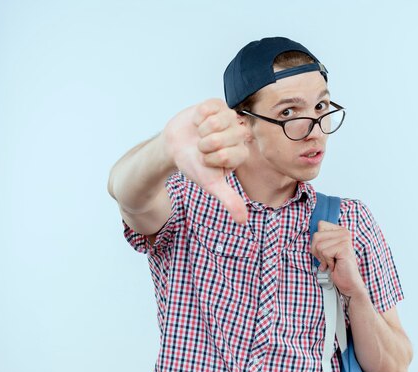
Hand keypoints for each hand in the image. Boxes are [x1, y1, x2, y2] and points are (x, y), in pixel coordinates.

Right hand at [163, 98, 248, 223]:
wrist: (175, 147)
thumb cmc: (194, 166)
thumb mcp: (211, 184)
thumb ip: (229, 200)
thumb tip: (242, 221)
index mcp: (241, 152)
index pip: (229, 154)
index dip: (211, 158)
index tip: (207, 160)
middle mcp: (239, 133)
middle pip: (223, 137)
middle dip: (205, 145)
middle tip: (202, 147)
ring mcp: (229, 116)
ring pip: (216, 122)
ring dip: (201, 130)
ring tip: (200, 134)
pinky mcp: (217, 104)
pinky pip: (208, 108)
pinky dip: (198, 117)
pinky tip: (198, 123)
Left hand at [310, 220, 367, 298]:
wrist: (348, 282)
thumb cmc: (337, 267)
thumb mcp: (327, 250)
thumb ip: (321, 240)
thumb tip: (312, 235)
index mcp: (340, 230)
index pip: (320, 225)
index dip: (317, 240)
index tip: (324, 250)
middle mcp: (344, 233)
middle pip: (317, 235)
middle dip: (317, 251)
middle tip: (326, 259)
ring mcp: (345, 240)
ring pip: (319, 246)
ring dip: (323, 258)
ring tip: (331, 262)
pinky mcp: (344, 248)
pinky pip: (325, 252)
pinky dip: (327, 262)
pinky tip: (334, 265)